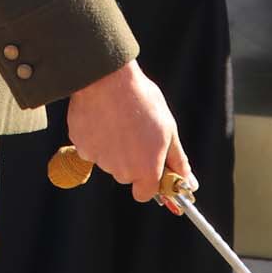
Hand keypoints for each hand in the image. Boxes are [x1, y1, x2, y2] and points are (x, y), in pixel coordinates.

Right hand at [65, 60, 188, 202]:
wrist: (108, 79)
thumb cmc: (142, 102)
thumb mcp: (168, 130)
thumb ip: (177, 161)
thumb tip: (190, 183)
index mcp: (145, 170)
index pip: (145, 193)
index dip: (149, 181)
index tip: (150, 164)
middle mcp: (121, 171)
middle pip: (127, 175)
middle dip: (132, 159)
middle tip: (136, 132)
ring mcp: (99, 159)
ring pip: (108, 160)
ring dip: (114, 147)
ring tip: (120, 119)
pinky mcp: (81, 146)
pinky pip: (91, 148)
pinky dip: (96, 137)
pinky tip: (103, 117)